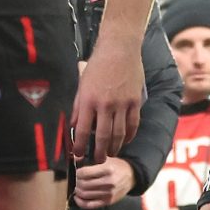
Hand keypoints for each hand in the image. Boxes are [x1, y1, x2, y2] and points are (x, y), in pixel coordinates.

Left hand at [69, 39, 143, 161]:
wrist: (119, 49)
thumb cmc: (98, 65)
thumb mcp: (82, 85)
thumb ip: (79, 107)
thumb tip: (75, 126)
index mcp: (89, 100)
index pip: (83, 131)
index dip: (80, 147)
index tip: (78, 156)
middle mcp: (105, 104)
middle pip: (102, 137)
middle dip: (99, 153)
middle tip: (97, 161)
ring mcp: (122, 103)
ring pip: (119, 134)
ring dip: (115, 147)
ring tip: (111, 154)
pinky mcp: (135, 101)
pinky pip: (133, 124)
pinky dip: (129, 135)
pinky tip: (126, 141)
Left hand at [72, 155, 137, 209]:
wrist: (131, 176)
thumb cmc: (116, 166)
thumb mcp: (105, 159)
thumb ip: (90, 158)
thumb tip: (74, 159)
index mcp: (107, 169)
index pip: (84, 173)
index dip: (77, 173)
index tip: (77, 172)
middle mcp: (108, 182)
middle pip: (83, 184)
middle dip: (76, 182)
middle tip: (75, 179)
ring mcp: (108, 194)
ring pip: (85, 195)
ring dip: (77, 191)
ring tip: (77, 186)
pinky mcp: (108, 202)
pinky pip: (89, 205)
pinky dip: (80, 202)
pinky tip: (77, 197)